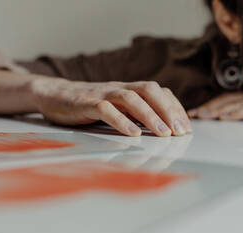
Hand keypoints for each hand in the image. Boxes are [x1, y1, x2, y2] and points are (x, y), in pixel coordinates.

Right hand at [30, 78, 191, 136]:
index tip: (187, 127)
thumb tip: (161, 128)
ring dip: (150, 116)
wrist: (55, 95)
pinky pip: (106, 110)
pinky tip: (133, 134)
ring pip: (131, 99)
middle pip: (149, 91)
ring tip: (164, 134)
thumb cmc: (90, 105)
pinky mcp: (86, 103)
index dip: (175, 108)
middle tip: (180, 132)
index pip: (159, 93)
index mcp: (129, 89)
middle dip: (168, 111)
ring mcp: (103, 94)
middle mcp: (119, 88)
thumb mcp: (117, 107)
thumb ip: (135, 113)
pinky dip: (121, 121)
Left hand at [187, 91, 242, 120]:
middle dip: (207, 107)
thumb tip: (232, 119)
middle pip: (226, 100)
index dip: (209, 105)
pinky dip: (237, 111)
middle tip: (191, 115)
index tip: (193, 113)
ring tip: (202, 115)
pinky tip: (225, 116)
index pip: (225, 100)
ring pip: (236, 103)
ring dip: (217, 109)